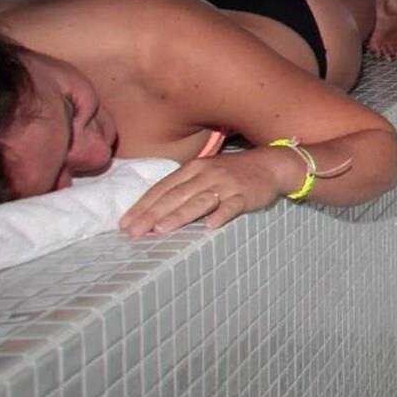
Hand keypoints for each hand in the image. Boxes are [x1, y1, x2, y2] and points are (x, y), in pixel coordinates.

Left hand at [119, 151, 292, 237]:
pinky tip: (210, 226)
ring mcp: (226, 183)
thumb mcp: (205, 173)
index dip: (142, 206)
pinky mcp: (246, 194)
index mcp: (193, 168)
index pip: (162, 188)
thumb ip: (182, 189)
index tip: (125, 224)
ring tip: (161, 230)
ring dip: (179, 215)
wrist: (271, 164)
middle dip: (152, 214)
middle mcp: (206, 173)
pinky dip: (220, 215)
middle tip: (134, 232)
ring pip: (199, 200)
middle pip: (175, 195)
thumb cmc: (232, 173)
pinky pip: (231, 206)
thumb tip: (153, 211)